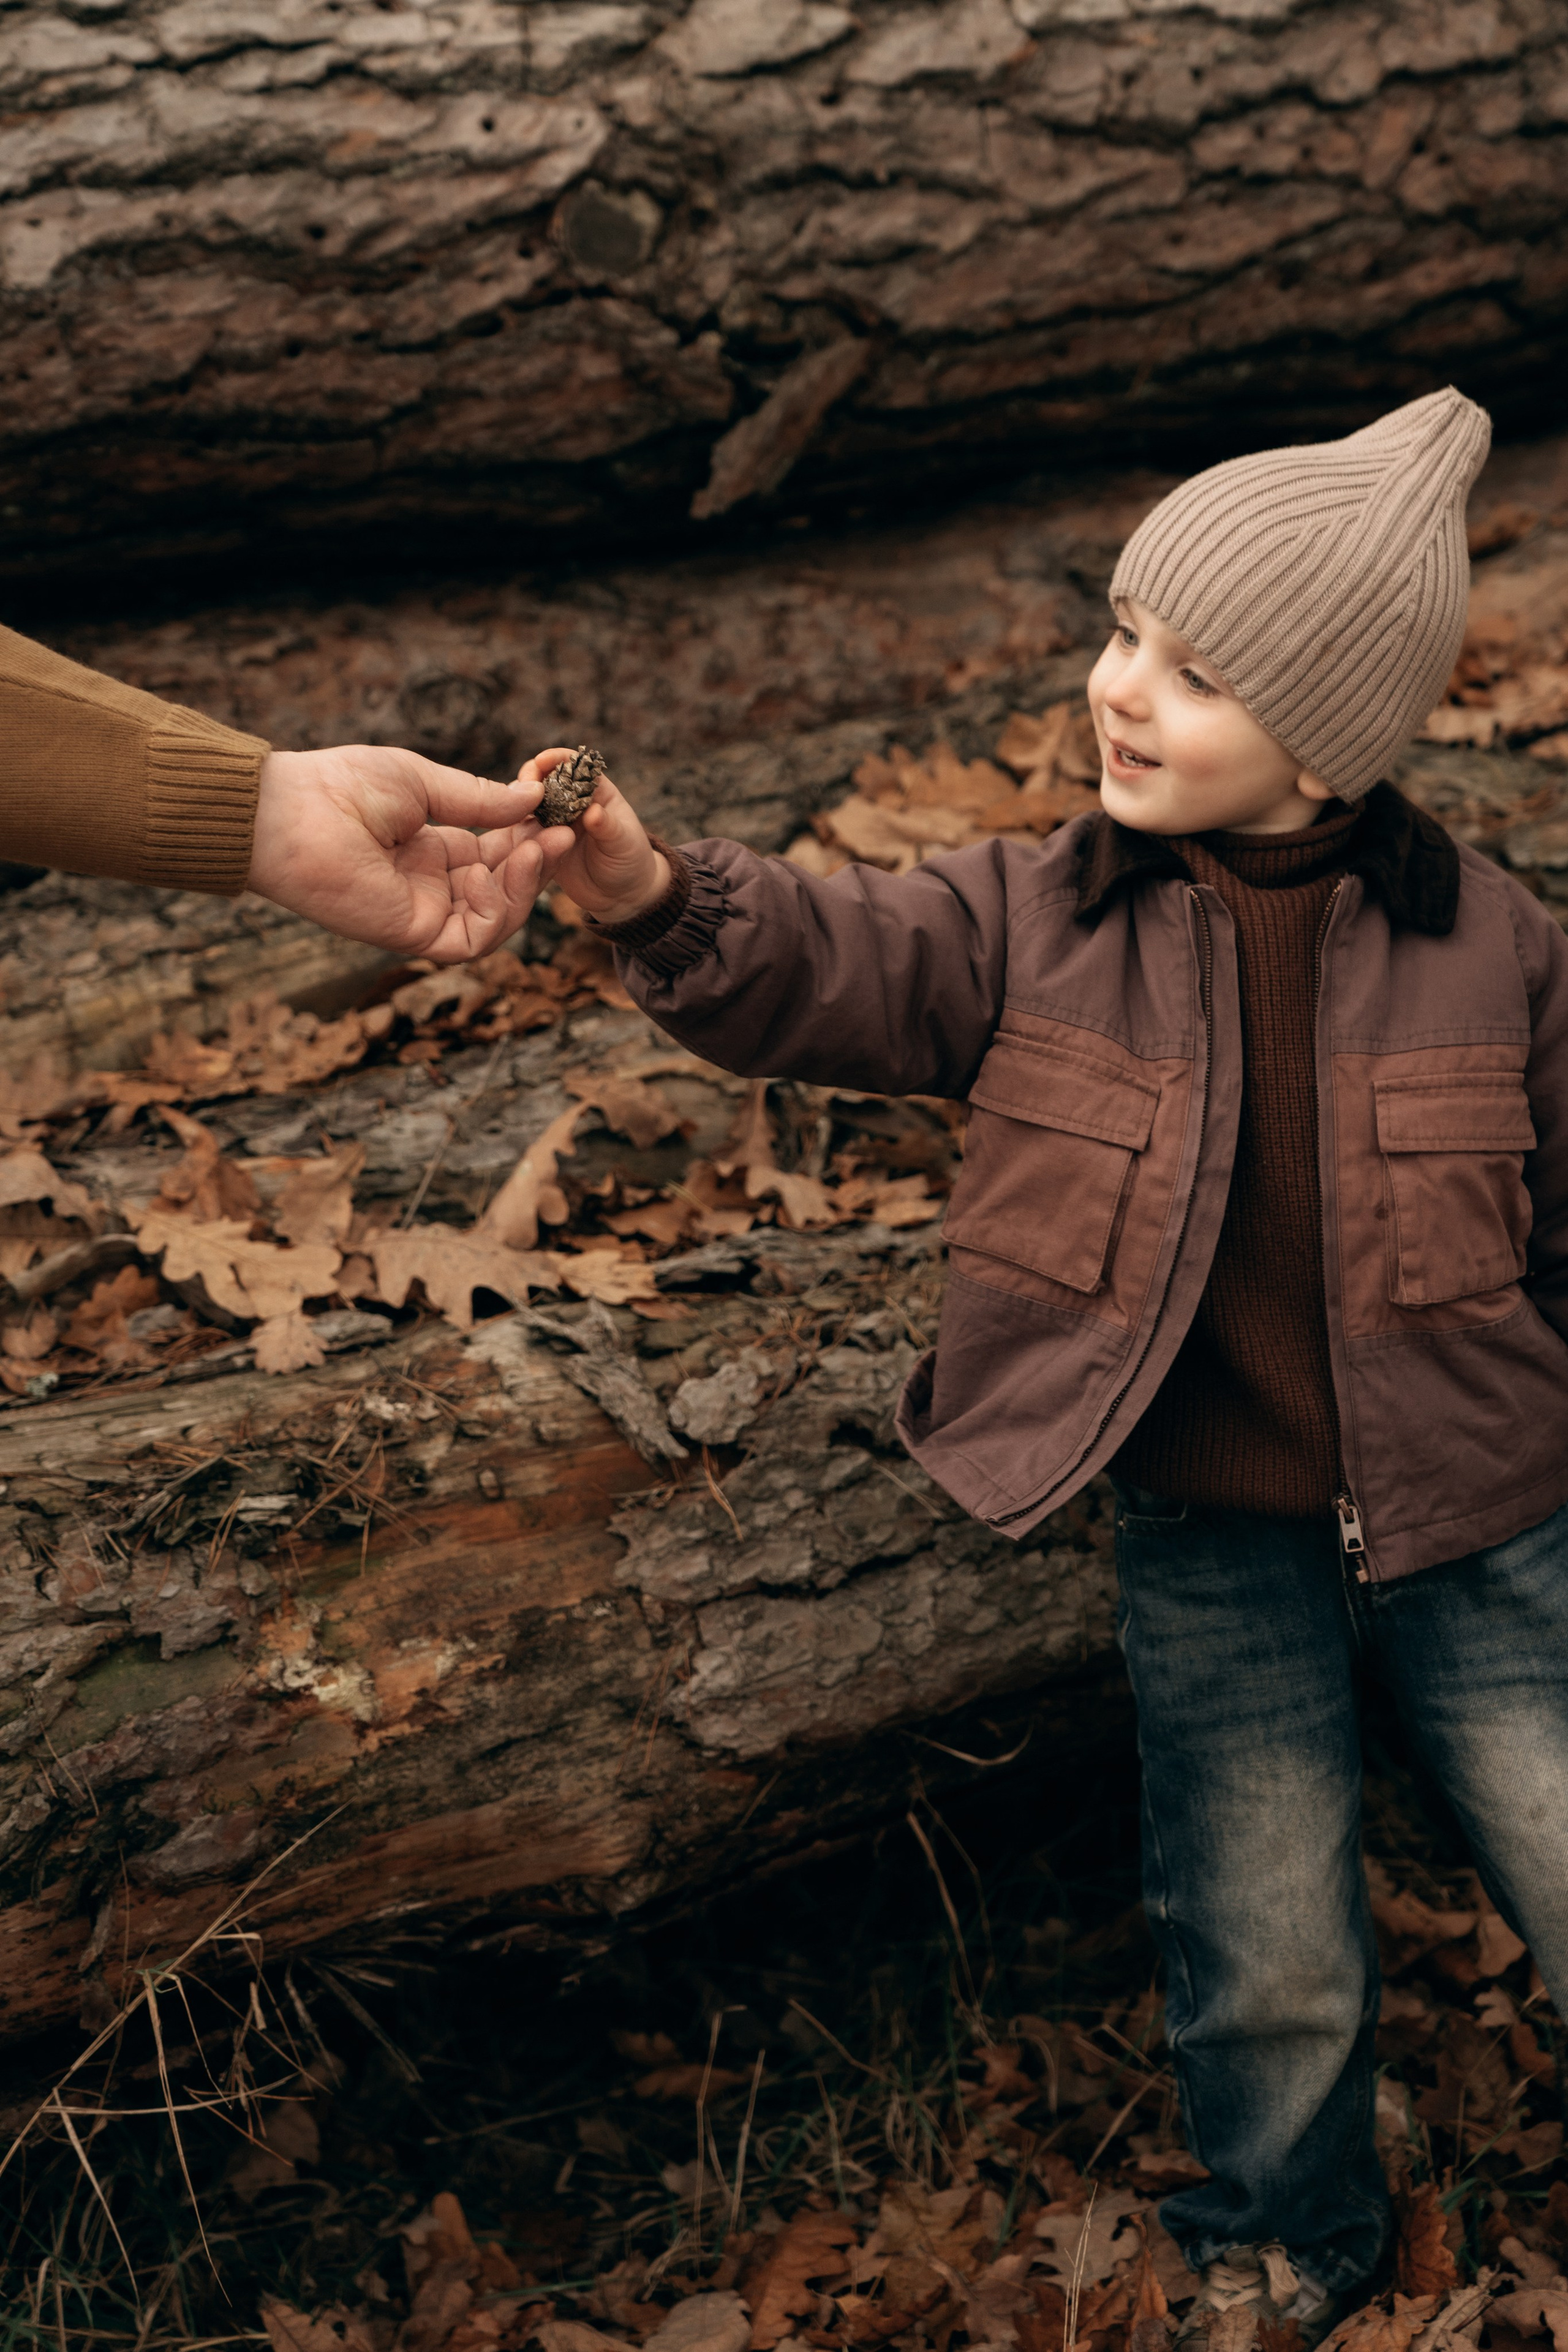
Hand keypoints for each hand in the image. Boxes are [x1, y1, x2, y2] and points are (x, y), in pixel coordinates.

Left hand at [246, 744, 559, 962]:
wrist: (289, 810)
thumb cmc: (341, 787)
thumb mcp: (424, 783)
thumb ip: (479, 800)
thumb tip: (534, 799)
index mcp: (428, 851)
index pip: (494, 856)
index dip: (527, 840)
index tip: (556, 815)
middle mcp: (428, 887)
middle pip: (502, 889)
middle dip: (536, 863)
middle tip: (564, 831)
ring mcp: (422, 913)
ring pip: (495, 920)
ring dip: (525, 887)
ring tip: (541, 846)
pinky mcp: (413, 934)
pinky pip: (472, 938)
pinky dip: (496, 910)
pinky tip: (496, 870)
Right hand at [517, 749, 669, 923]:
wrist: (621, 896)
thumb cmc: (630, 862)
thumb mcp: (623, 843)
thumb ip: (607, 826)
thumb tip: (593, 813)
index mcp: (595, 791)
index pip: (575, 765)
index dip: (557, 759)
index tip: (542, 761)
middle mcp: (571, 802)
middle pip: (545, 779)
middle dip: (531, 778)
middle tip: (521, 787)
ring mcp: (554, 823)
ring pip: (530, 805)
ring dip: (519, 805)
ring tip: (511, 810)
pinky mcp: (542, 844)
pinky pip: (524, 834)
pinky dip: (515, 831)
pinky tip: (509, 834)